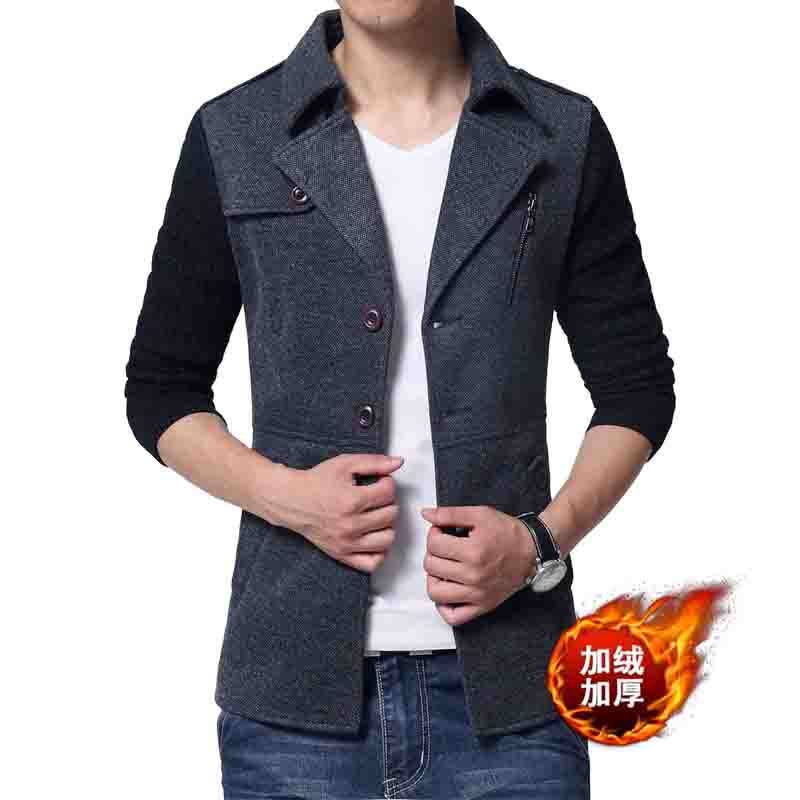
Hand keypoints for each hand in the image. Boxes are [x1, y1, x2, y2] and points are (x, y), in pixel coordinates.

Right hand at [280, 453, 403, 572]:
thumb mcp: (345, 464)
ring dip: (387, 525)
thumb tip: (399, 462)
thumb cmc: (318, 481)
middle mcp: (350, 524)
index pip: (388, 493)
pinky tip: (373, 536)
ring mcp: (347, 543)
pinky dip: (379, 551)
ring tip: (377, 516)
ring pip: (387, 539)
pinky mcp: (342, 555)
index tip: (379, 482)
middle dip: (388, 502)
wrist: (292, 500)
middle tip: (376, 497)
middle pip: (391, 515)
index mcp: (352, 501)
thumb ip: (374, 462)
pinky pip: (372, 563)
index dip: (387, 483)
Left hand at [420, 505, 536, 625]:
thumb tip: (425, 514)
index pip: (434, 544)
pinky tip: (448, 589)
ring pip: (435, 592)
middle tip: (443, 546)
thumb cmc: (508, 533)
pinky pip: (454, 616)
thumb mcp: (480, 514)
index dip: (433, 534)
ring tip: (443, 567)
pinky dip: (444, 606)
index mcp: (473, 552)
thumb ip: (449, 514)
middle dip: (433, 552)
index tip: (441, 532)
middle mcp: (474, 576)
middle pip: (431, 566)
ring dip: (433, 577)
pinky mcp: (482, 606)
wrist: (532, 551)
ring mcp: (477, 594)